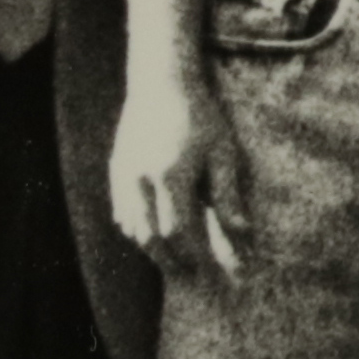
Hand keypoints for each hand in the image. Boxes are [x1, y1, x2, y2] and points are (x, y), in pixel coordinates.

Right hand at [107, 44, 222, 272]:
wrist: (161, 83)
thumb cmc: (200, 116)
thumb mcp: (222, 153)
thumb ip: (227, 196)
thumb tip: (242, 233)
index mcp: (172, 176)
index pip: (180, 232)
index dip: (195, 257)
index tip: (210, 272)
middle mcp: (142, 180)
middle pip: (151, 238)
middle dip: (170, 262)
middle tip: (189, 276)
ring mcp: (124, 176)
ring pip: (133, 228)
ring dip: (151, 249)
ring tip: (172, 260)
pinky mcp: (116, 169)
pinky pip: (121, 212)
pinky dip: (135, 229)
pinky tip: (151, 235)